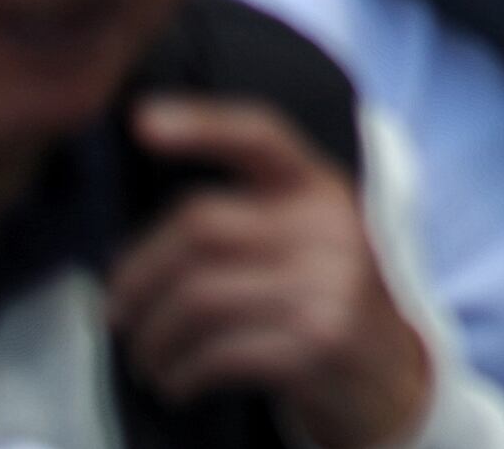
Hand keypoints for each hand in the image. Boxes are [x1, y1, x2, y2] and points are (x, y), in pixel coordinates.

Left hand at [104, 97, 434, 448]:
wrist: (387, 373)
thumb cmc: (318, 300)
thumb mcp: (303, 241)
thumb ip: (241, 223)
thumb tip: (124, 253)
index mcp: (319, 187)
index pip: (259, 136)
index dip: (200, 123)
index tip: (141, 121)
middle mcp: (328, 226)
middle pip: (200, 227)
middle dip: (138, 277)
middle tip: (117, 313)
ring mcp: (328, 284)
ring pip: (197, 298)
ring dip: (152, 339)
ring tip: (146, 357)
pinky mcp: (319, 342)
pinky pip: (217, 354)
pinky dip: (180, 375)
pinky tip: (177, 383)